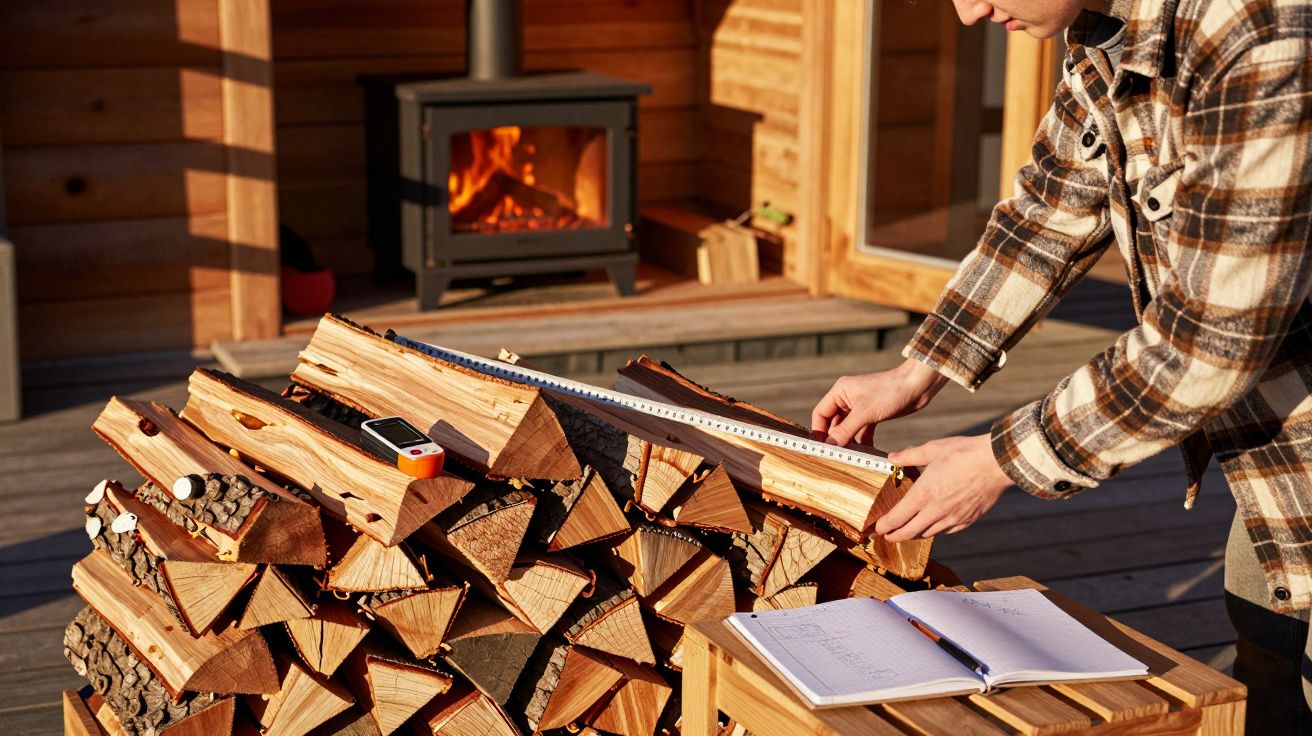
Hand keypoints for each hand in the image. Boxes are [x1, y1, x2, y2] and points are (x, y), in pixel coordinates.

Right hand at [811, 359, 948, 446]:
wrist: (918, 385)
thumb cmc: (890, 392)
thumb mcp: (865, 413)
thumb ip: (845, 430)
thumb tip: (829, 445)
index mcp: (840, 391)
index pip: (820, 413)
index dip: (819, 431)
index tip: (820, 448)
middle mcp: (847, 398)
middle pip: (833, 422)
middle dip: (835, 438)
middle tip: (835, 456)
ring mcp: (860, 406)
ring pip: (848, 427)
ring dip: (849, 441)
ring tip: (850, 456)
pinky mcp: (873, 413)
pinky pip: (862, 429)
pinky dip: (863, 440)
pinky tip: (867, 451)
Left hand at [876, 434, 1013, 540]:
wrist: (997, 463)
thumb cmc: (964, 453)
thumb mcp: (933, 449)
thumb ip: (909, 456)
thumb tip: (891, 458)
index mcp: (923, 494)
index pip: (896, 519)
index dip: (882, 527)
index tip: (875, 529)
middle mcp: (935, 511)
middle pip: (907, 533)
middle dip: (893, 536)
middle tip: (884, 535)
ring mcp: (952, 519)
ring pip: (926, 534)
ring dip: (912, 535)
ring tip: (904, 532)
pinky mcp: (966, 521)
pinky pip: (944, 532)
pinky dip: (932, 531)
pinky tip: (929, 526)